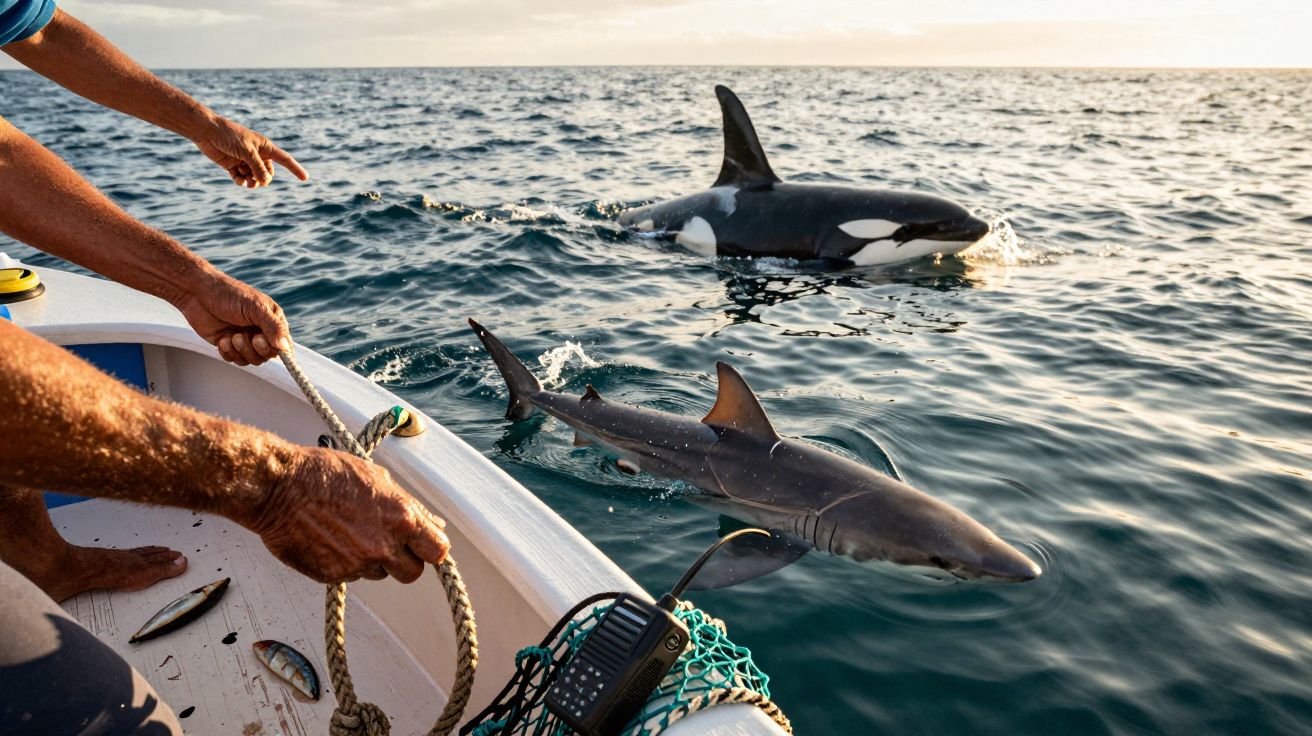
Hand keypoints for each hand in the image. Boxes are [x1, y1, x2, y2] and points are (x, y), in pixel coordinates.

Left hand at [171, 271, 291, 365]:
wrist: (196, 293)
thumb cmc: (228, 294)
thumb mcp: (255, 307)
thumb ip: (273, 327)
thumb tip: (285, 348)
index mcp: (272, 320)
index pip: (283, 344)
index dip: (275, 348)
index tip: (260, 340)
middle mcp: (261, 331)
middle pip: (267, 355)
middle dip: (254, 349)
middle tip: (242, 335)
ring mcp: (245, 339)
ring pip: (251, 360)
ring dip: (240, 350)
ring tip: (231, 336)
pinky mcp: (229, 345)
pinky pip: (235, 360)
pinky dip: (228, 352)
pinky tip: (222, 339)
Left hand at [193, 116, 307, 188]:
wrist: (206, 131)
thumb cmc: (229, 136)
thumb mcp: (247, 151)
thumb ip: (258, 167)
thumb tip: (266, 182)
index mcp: (265, 146)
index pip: (284, 159)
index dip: (295, 169)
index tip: (306, 178)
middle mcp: (257, 154)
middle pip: (268, 173)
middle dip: (264, 178)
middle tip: (257, 178)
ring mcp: (245, 160)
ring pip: (255, 178)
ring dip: (252, 182)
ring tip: (246, 180)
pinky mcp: (233, 165)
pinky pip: (242, 179)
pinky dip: (241, 181)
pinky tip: (237, 179)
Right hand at [245, 448, 449, 583]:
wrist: (279, 487)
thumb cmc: (324, 474)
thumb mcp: (378, 479)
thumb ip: (409, 506)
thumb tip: (432, 523)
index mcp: (401, 518)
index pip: (437, 551)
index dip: (431, 549)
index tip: (425, 546)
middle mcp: (383, 546)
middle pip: (412, 573)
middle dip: (404, 561)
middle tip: (388, 543)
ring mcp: (356, 565)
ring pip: (379, 574)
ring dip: (372, 560)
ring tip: (350, 532)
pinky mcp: (332, 576)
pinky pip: (350, 577)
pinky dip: (344, 563)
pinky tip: (331, 540)